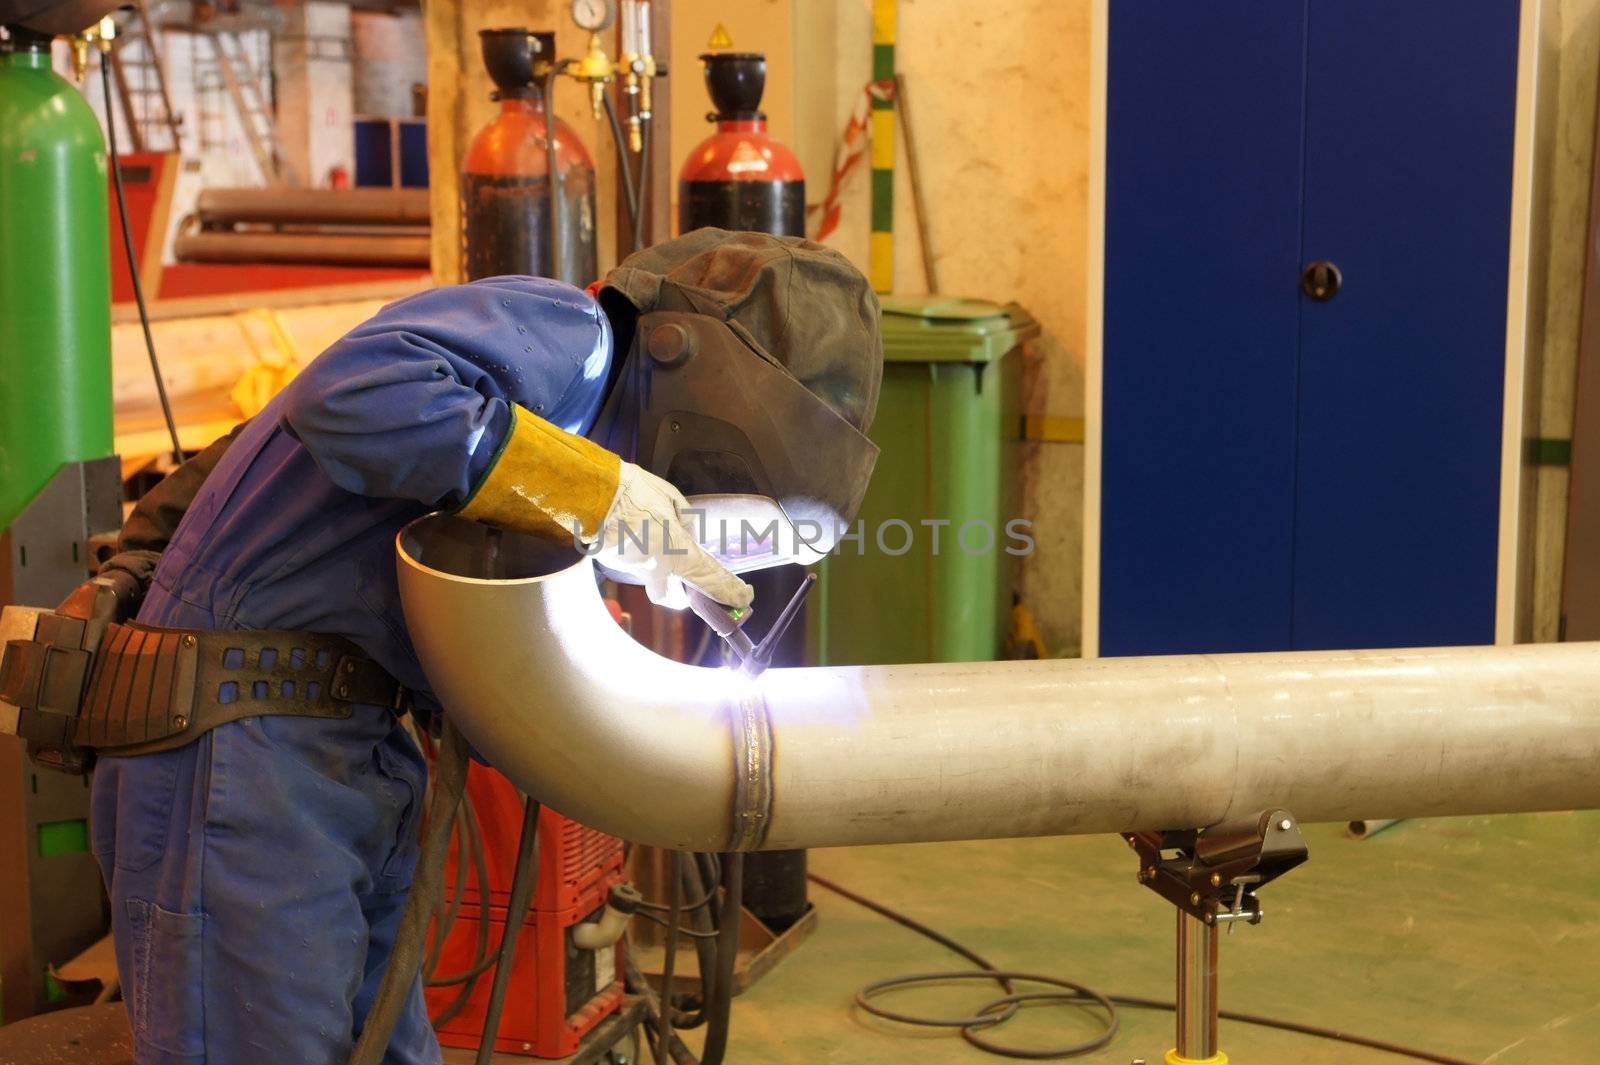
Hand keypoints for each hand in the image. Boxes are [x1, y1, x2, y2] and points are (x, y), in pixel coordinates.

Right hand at [593, 463, 753, 610]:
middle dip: (679, 593)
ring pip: (650, 578)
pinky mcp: (612, 564)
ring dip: (655, 565)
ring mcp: (631, 570)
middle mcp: (655, 571)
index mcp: (676, 553)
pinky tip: (631, 530)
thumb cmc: (633, 492)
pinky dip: (635, 551)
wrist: (589, 493)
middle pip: (671, 596)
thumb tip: (688, 532)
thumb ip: (686, 521)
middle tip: (683, 580)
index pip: (710, 579)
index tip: (744, 598)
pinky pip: (632, 563)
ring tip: (650, 535)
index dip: (730, 592)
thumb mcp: (671, 499)